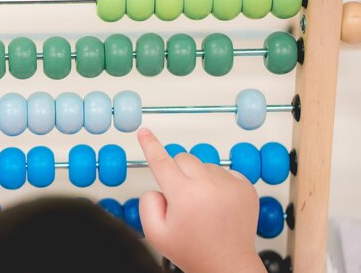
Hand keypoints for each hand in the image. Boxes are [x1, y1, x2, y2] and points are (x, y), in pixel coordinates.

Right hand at [136, 128, 264, 272]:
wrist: (228, 265)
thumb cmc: (192, 251)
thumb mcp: (155, 233)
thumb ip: (147, 203)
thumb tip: (160, 186)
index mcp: (184, 195)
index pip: (161, 161)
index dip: (150, 145)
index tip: (144, 132)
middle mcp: (208, 185)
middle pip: (182, 158)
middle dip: (177, 173)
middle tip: (181, 200)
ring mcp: (230, 184)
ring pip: (204, 165)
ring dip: (198, 178)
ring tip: (202, 206)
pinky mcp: (246, 187)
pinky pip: (224, 172)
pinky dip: (217, 183)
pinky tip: (217, 205)